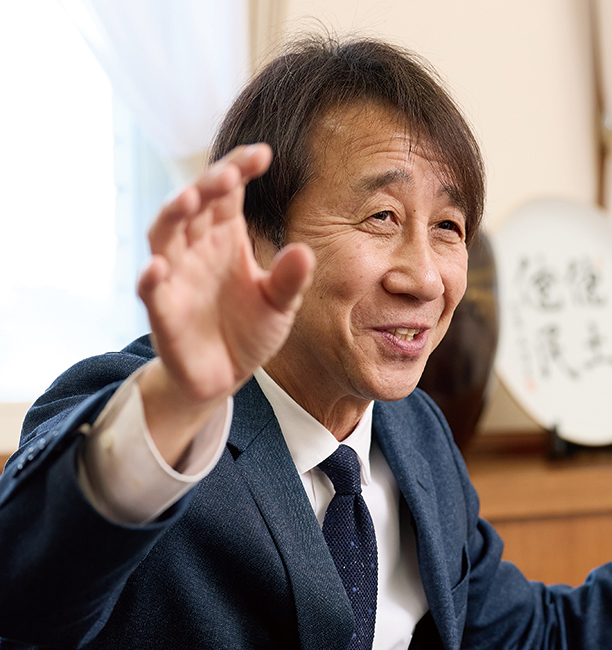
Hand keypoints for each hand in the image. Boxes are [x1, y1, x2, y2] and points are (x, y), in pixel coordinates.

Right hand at [136, 144, 313, 463]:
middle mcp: (196, 247)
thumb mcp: (279, 306)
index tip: (263, 154)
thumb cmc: (249, 331)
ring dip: (173, 214)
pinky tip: (159, 267)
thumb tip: (304, 252)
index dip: (239, 167)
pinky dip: (151, 277)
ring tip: (190, 199)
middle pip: (195, 203)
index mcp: (226, 236)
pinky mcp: (162, 309)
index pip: (228, 191)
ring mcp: (175, 275)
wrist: (223, 376)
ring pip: (164, 234)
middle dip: (209, 184)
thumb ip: (290, 280)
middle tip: (230, 173)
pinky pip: (150, 289)